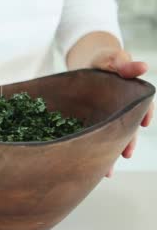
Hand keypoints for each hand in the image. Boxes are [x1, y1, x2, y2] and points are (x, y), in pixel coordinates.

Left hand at [90, 49, 153, 176]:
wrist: (86, 65)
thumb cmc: (103, 61)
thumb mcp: (112, 59)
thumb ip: (124, 64)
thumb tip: (143, 66)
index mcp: (130, 95)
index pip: (142, 105)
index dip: (144, 114)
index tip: (143, 123)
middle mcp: (120, 109)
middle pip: (127, 127)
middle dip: (127, 141)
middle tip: (126, 154)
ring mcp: (106, 118)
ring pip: (111, 137)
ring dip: (110, 153)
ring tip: (108, 170)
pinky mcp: (90, 123)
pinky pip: (93, 137)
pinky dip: (91, 150)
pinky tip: (88, 167)